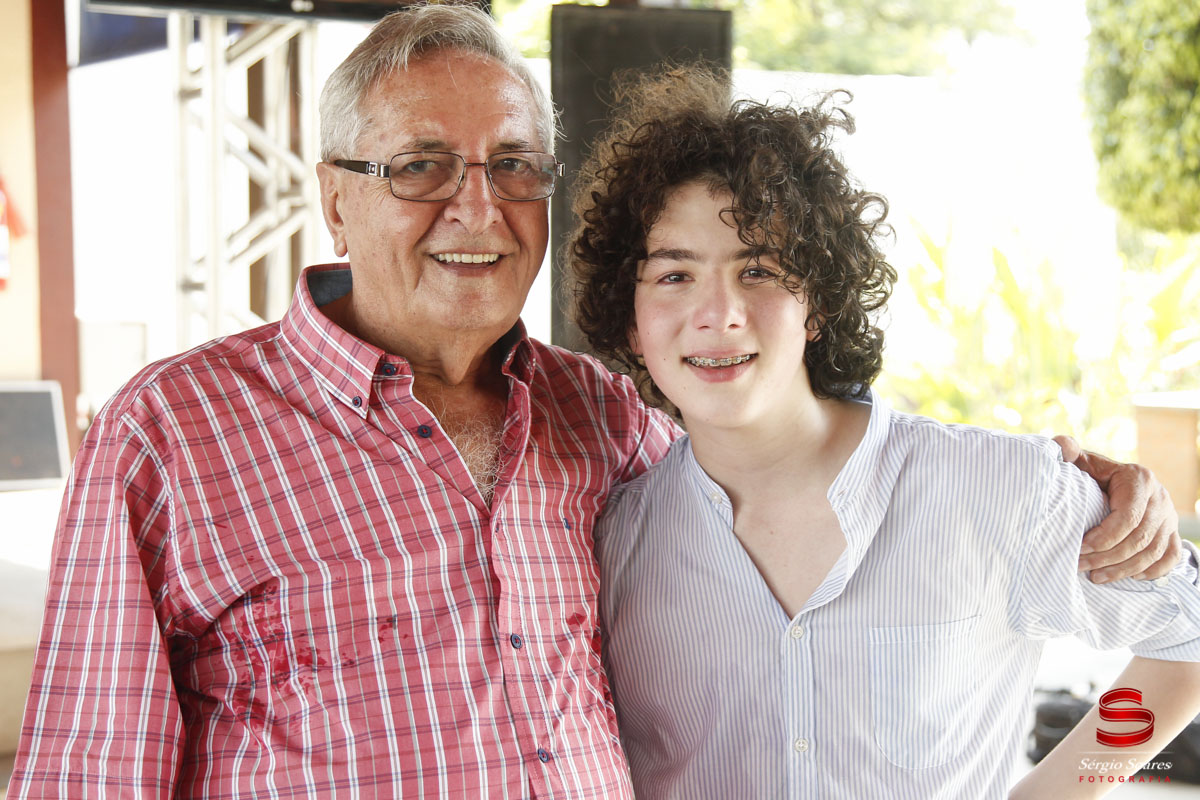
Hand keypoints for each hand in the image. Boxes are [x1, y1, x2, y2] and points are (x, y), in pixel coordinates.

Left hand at [1054, 435, 1180, 582]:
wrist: (1121, 480)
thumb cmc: (1096, 474)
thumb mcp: (1084, 461)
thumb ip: (1068, 451)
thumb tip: (1060, 446)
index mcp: (1139, 479)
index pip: (1127, 517)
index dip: (1103, 537)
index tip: (1079, 547)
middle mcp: (1160, 498)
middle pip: (1139, 538)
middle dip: (1107, 557)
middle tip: (1080, 566)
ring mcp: (1169, 517)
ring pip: (1153, 552)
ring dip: (1123, 569)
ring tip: (1095, 577)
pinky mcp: (1172, 532)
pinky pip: (1170, 557)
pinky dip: (1152, 571)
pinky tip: (1130, 577)